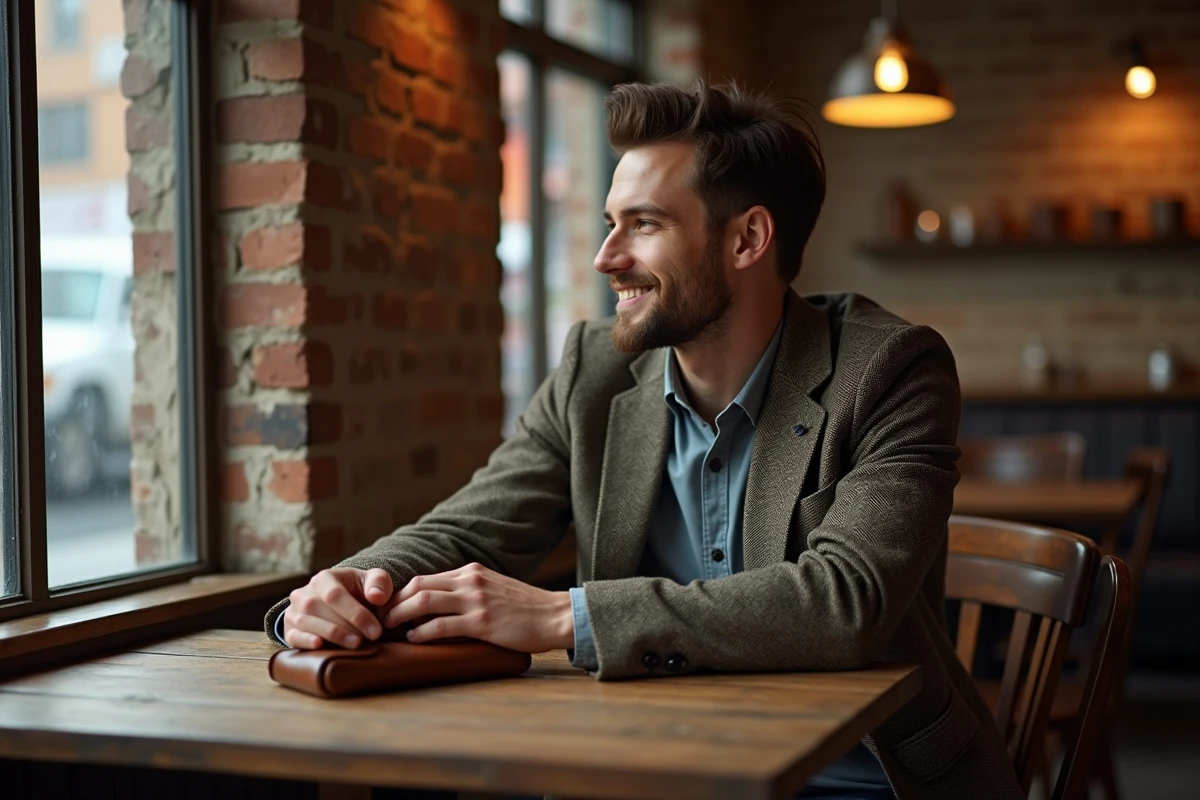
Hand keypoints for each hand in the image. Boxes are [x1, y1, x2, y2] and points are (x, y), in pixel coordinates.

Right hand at [283, 567, 393, 649]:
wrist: (338, 604)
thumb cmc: (358, 592)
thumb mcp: (372, 581)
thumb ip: (379, 583)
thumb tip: (376, 597)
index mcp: (324, 578)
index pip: (335, 595)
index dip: (356, 614)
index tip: (376, 630)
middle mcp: (304, 593)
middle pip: (321, 610)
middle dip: (347, 627)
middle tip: (369, 639)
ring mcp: (294, 612)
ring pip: (307, 623)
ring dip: (333, 636)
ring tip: (355, 644)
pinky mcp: (289, 630)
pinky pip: (293, 637)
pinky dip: (305, 641)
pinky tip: (320, 645)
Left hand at [381, 563, 573, 652]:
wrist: (554, 615)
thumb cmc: (526, 608)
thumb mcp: (494, 588)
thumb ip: (469, 591)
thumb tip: (440, 606)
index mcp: (471, 572)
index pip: (426, 578)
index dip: (402, 593)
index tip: (389, 607)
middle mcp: (470, 581)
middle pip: (418, 585)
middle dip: (394, 601)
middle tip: (380, 617)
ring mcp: (475, 600)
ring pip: (424, 601)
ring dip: (400, 614)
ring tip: (389, 627)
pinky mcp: (482, 621)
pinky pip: (442, 625)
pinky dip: (422, 632)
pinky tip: (414, 639)